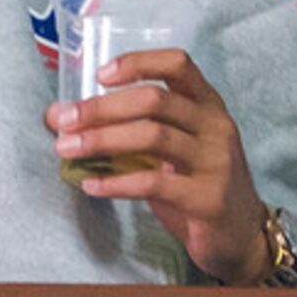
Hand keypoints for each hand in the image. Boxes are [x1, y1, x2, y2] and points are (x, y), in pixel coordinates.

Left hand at [46, 45, 273, 284]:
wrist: (240, 234)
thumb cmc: (195, 184)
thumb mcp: (167, 151)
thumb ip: (121, 130)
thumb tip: (57, 116)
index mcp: (208, 105)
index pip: (178, 65)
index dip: (139, 63)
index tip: (100, 74)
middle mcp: (215, 126)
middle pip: (156, 100)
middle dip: (103, 107)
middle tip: (64, 120)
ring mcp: (215, 161)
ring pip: (153, 137)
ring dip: (102, 140)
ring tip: (67, 149)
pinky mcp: (207, 197)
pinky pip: (154, 183)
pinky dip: (116, 182)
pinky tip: (90, 185)